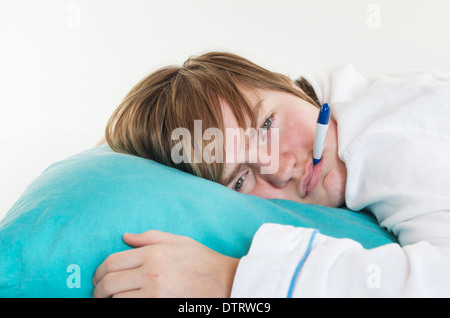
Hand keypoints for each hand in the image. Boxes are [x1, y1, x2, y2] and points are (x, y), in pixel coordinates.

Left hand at [92, 230, 238, 297]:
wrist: (226, 283)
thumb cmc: (203, 261)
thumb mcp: (179, 241)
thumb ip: (150, 237)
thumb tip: (125, 237)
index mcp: (153, 253)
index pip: (112, 261)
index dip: (98, 271)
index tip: (96, 278)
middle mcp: (151, 273)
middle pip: (109, 282)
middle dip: (97, 290)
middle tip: (97, 293)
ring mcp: (154, 293)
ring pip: (116, 298)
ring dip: (109, 300)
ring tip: (110, 299)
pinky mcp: (159, 307)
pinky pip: (130, 307)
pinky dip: (123, 305)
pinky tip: (123, 302)